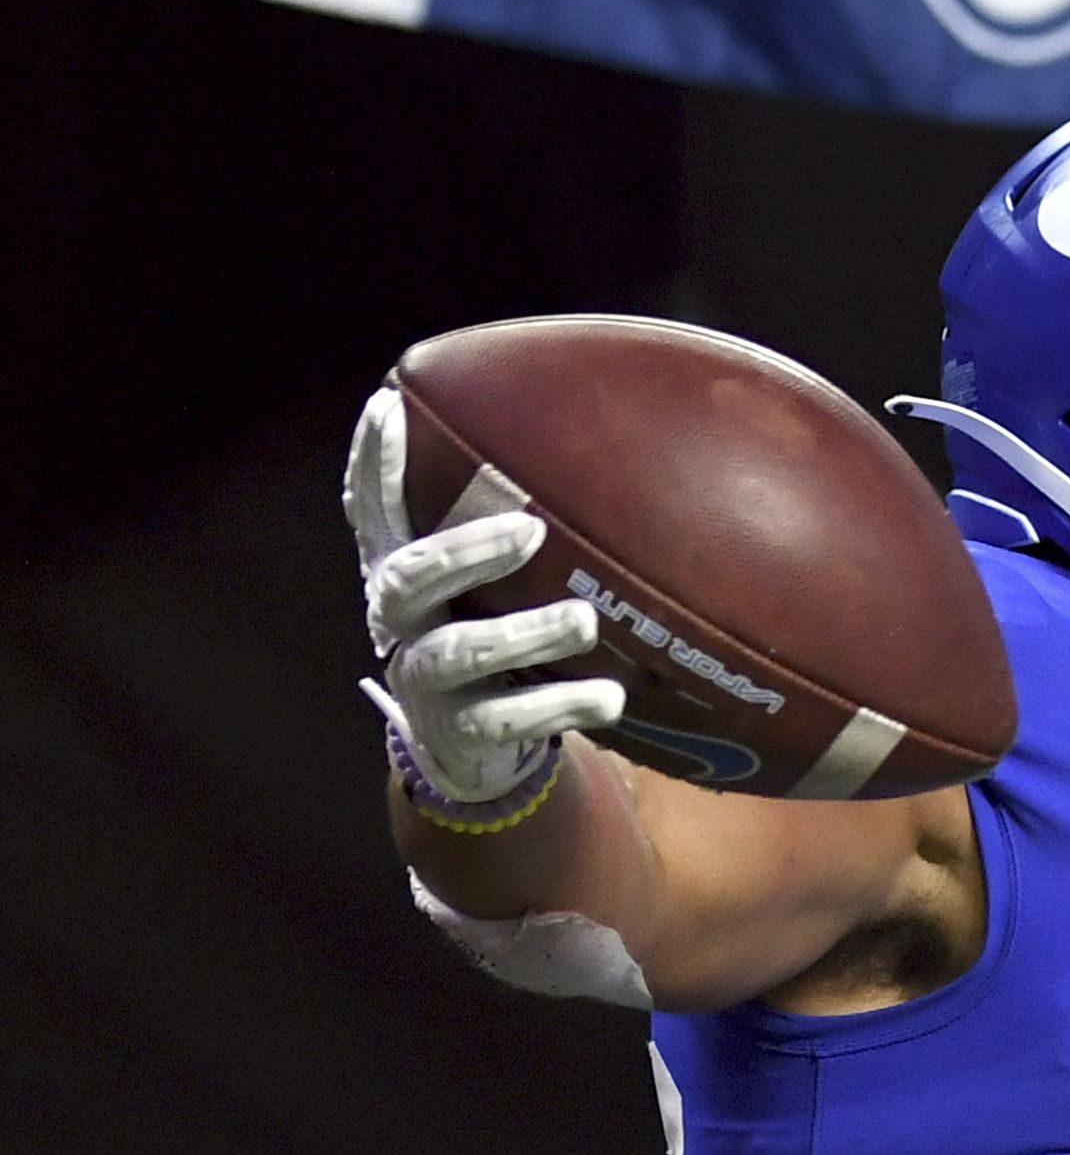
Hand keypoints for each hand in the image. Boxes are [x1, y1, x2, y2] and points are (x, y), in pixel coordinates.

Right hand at [342, 385, 621, 800]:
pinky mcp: (461, 733)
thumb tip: (582, 451)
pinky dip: (561, 706)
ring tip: (583, 621)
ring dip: (526, 634)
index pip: (375, 512)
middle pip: (411, 578)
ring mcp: (426, 681)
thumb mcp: (485, 585)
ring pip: (463, 653)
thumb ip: (504, 527)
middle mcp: (401, 623)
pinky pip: (509, 720)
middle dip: (466, 552)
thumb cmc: (489, 635)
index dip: (373, 464)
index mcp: (403, 575)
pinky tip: (610, 699)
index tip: (391, 404)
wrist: (473, 749)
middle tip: (530, 531)